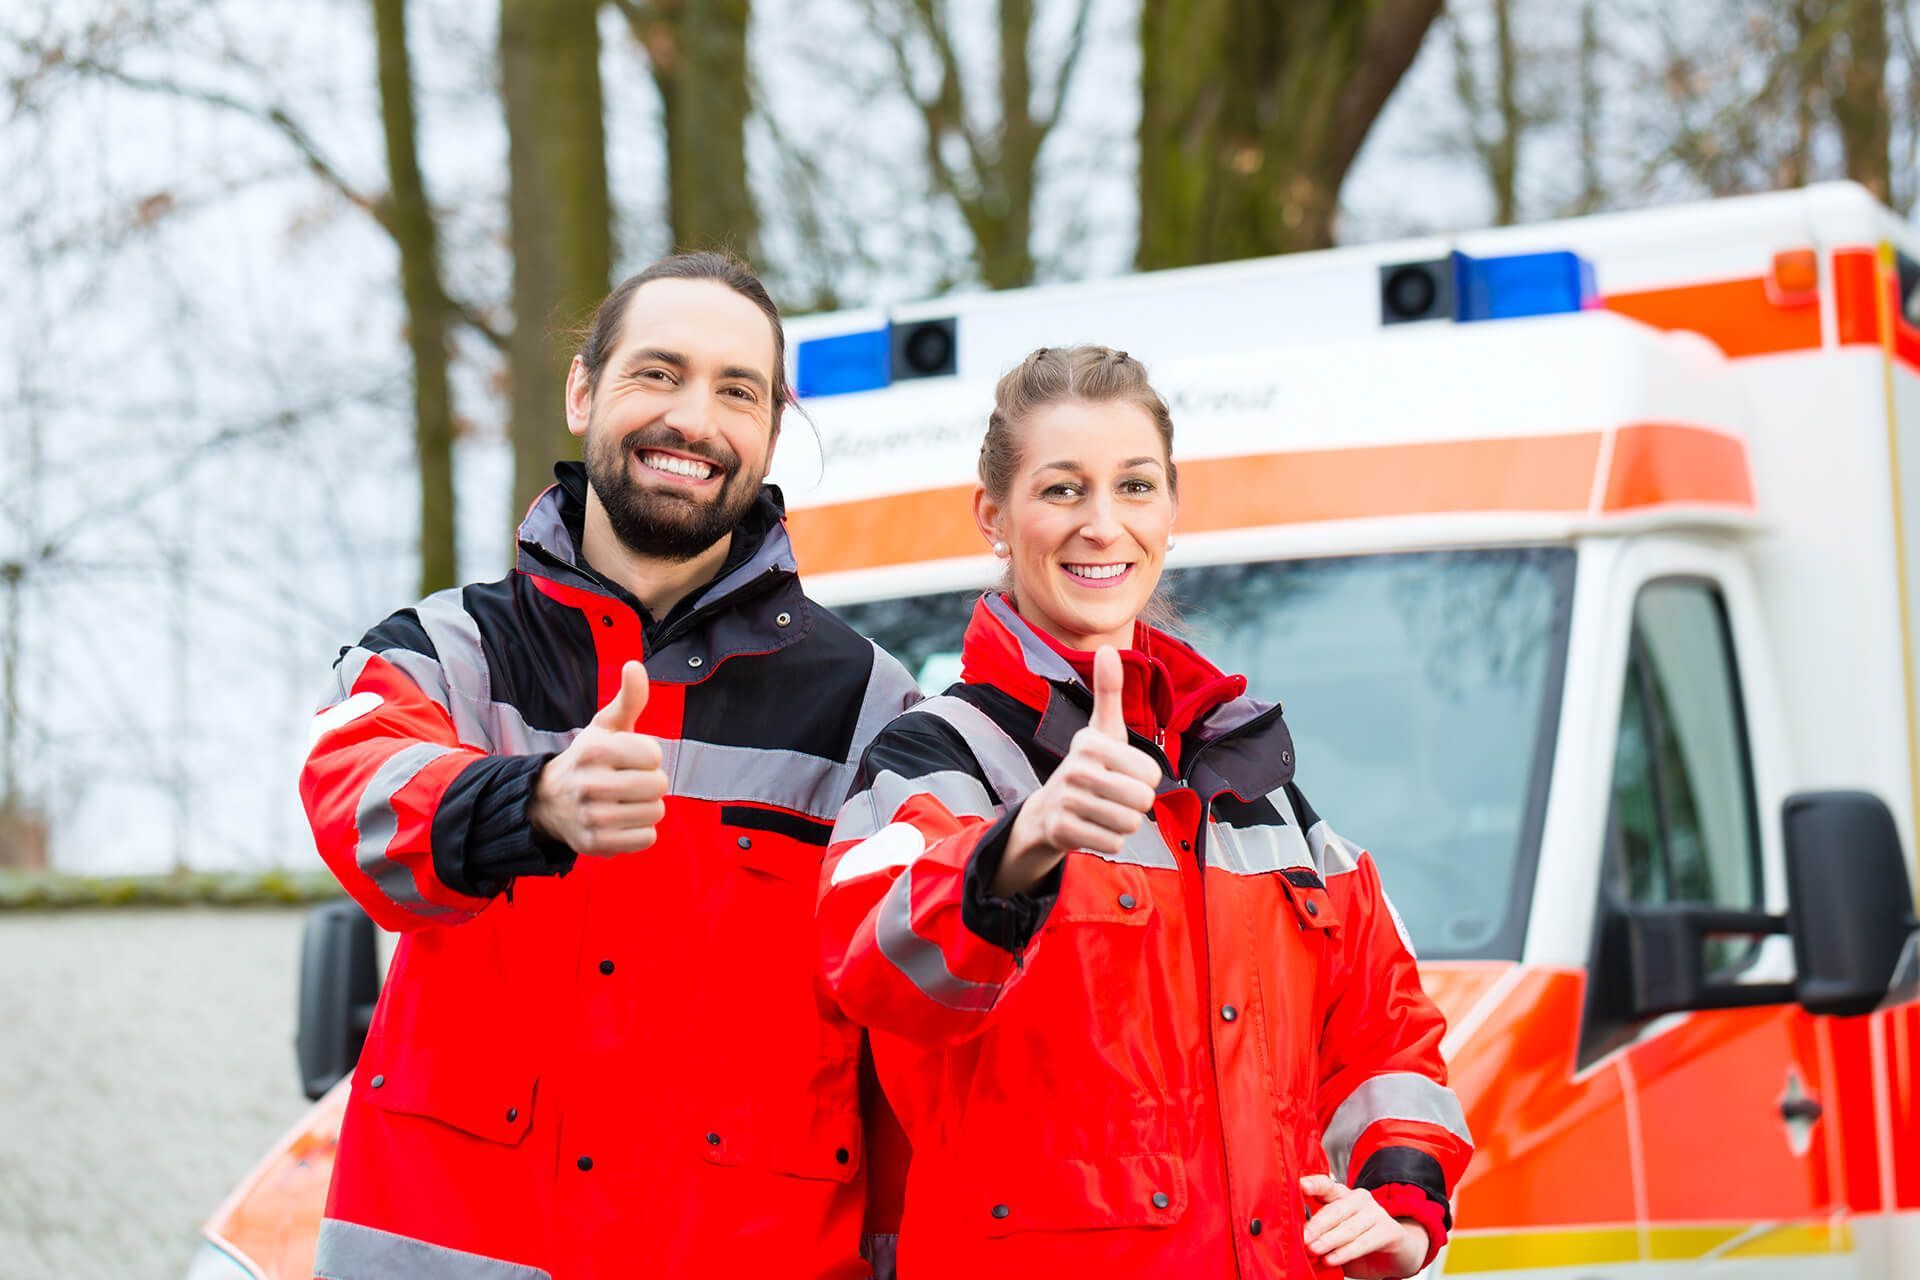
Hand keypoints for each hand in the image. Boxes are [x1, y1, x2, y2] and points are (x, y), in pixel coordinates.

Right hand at [529, 660, 668, 855]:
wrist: (548, 801)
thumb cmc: (589, 759)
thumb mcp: (605, 726)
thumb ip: (628, 698)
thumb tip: (635, 665)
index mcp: (594, 749)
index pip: (654, 754)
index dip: (648, 756)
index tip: (630, 757)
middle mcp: (589, 783)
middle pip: (658, 785)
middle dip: (651, 782)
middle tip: (630, 782)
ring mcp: (591, 817)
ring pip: (655, 812)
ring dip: (647, 807)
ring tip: (625, 801)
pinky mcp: (596, 844)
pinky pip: (647, 838)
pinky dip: (641, 831)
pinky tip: (623, 821)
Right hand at [995, 646, 1159, 895]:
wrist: (1047, 811)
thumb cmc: (1088, 766)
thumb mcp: (1102, 730)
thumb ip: (1108, 691)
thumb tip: (1108, 646)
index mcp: (1091, 743)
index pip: (1152, 774)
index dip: (1146, 778)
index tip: (1123, 773)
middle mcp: (1076, 770)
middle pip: (1142, 800)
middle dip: (1136, 804)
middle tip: (1115, 797)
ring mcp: (1067, 801)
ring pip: (1129, 823)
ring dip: (1123, 822)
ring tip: (1104, 811)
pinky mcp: (1062, 831)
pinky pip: (1113, 842)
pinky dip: (1109, 839)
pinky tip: (1093, 827)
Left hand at [1300, 1175, 1428, 1278]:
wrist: (1394, 1256)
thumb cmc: (1358, 1244)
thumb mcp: (1334, 1237)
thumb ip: (1318, 1235)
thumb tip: (1296, 1240)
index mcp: (1341, 1195)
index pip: (1326, 1186)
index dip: (1314, 1185)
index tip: (1300, 1186)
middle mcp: (1358, 1199)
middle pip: (1335, 1209)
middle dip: (1317, 1225)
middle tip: (1303, 1237)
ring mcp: (1376, 1213)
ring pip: (1349, 1227)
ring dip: (1329, 1240)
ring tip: (1314, 1250)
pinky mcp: (1389, 1230)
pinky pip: (1365, 1241)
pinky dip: (1347, 1252)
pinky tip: (1332, 1259)